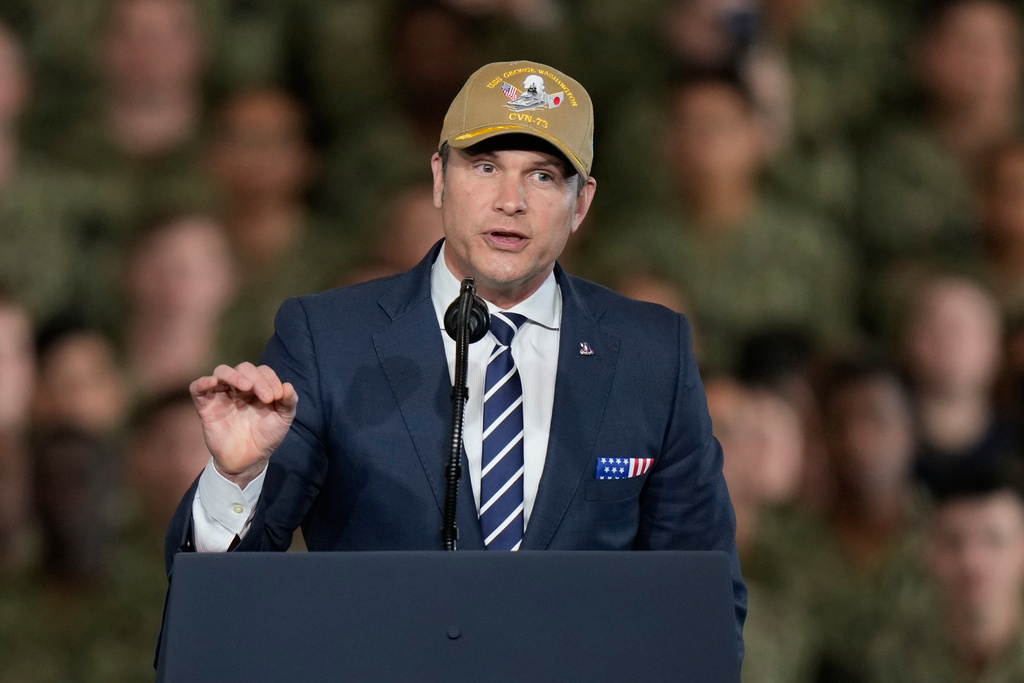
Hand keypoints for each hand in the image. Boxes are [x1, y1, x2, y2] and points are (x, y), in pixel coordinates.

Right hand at [189, 362, 297, 487]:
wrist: (249, 460)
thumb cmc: (266, 436)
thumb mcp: (283, 419)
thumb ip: (289, 402)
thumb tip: (288, 386)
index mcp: (258, 387)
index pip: (262, 371)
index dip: (271, 379)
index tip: (278, 397)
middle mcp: (239, 388)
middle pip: (244, 368)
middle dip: (257, 379)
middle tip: (267, 398)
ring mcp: (222, 395)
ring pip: (222, 372)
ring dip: (234, 375)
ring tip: (246, 387)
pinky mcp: (206, 406)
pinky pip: (197, 388)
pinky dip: (203, 382)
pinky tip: (212, 382)